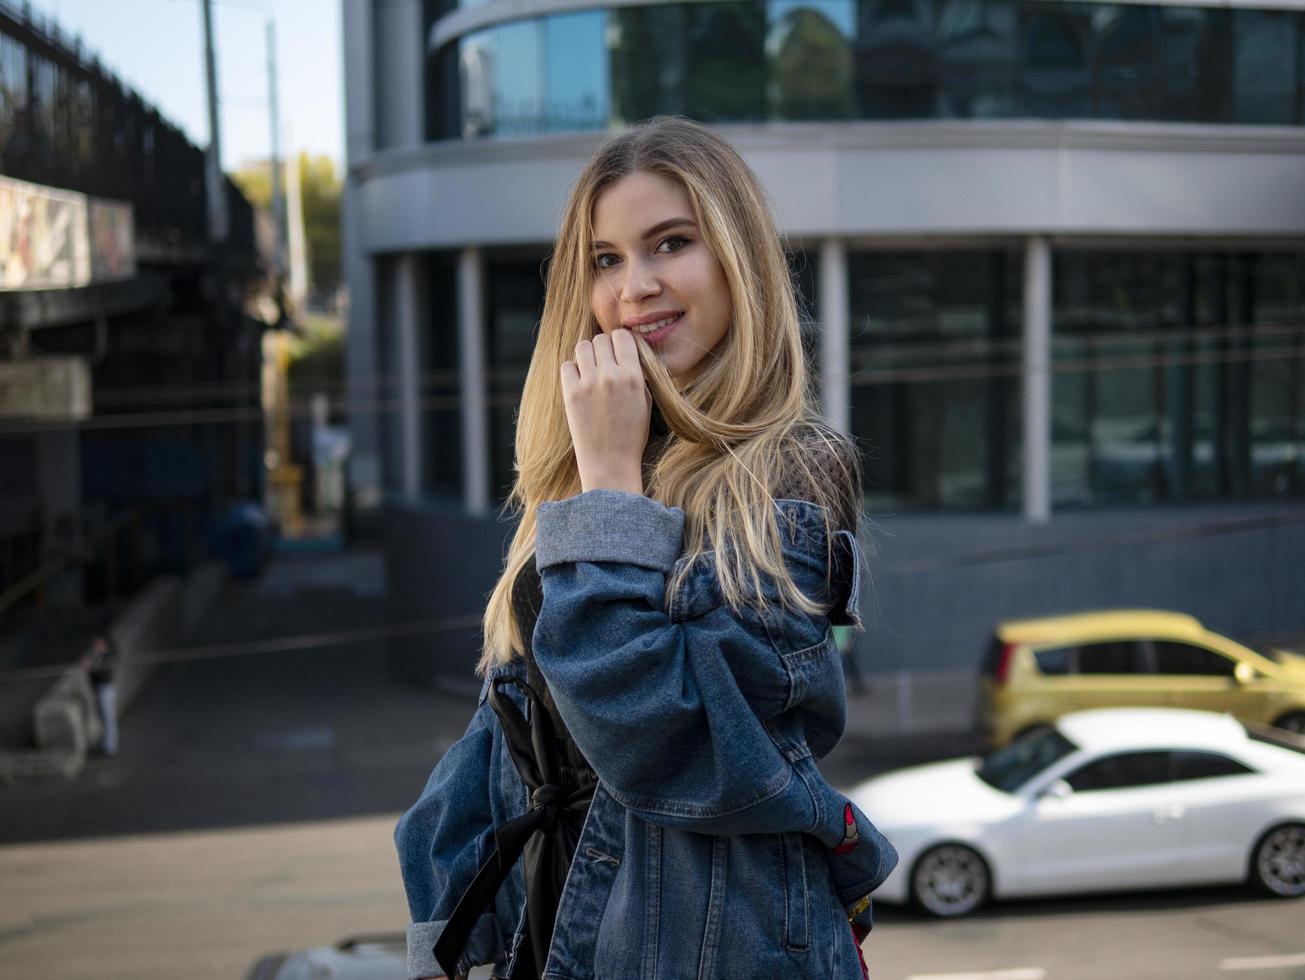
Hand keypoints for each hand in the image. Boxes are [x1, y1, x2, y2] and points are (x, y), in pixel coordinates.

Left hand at [560, 329, 650, 493]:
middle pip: (601, 339)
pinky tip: (579, 383)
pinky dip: (572, 370)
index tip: (618, 351)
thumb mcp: (645, 401)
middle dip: (602, 348)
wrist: (610, 463)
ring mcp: (589, 384)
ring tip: (590, 370)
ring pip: (582, 347)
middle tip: (603, 363)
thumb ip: (636, 374)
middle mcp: (611, 376)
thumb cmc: (631, 435)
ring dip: (586, 355)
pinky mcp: (571, 394)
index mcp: (633, 376)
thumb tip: (625, 352)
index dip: (619, 341)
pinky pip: (567, 365)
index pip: (623, 337)